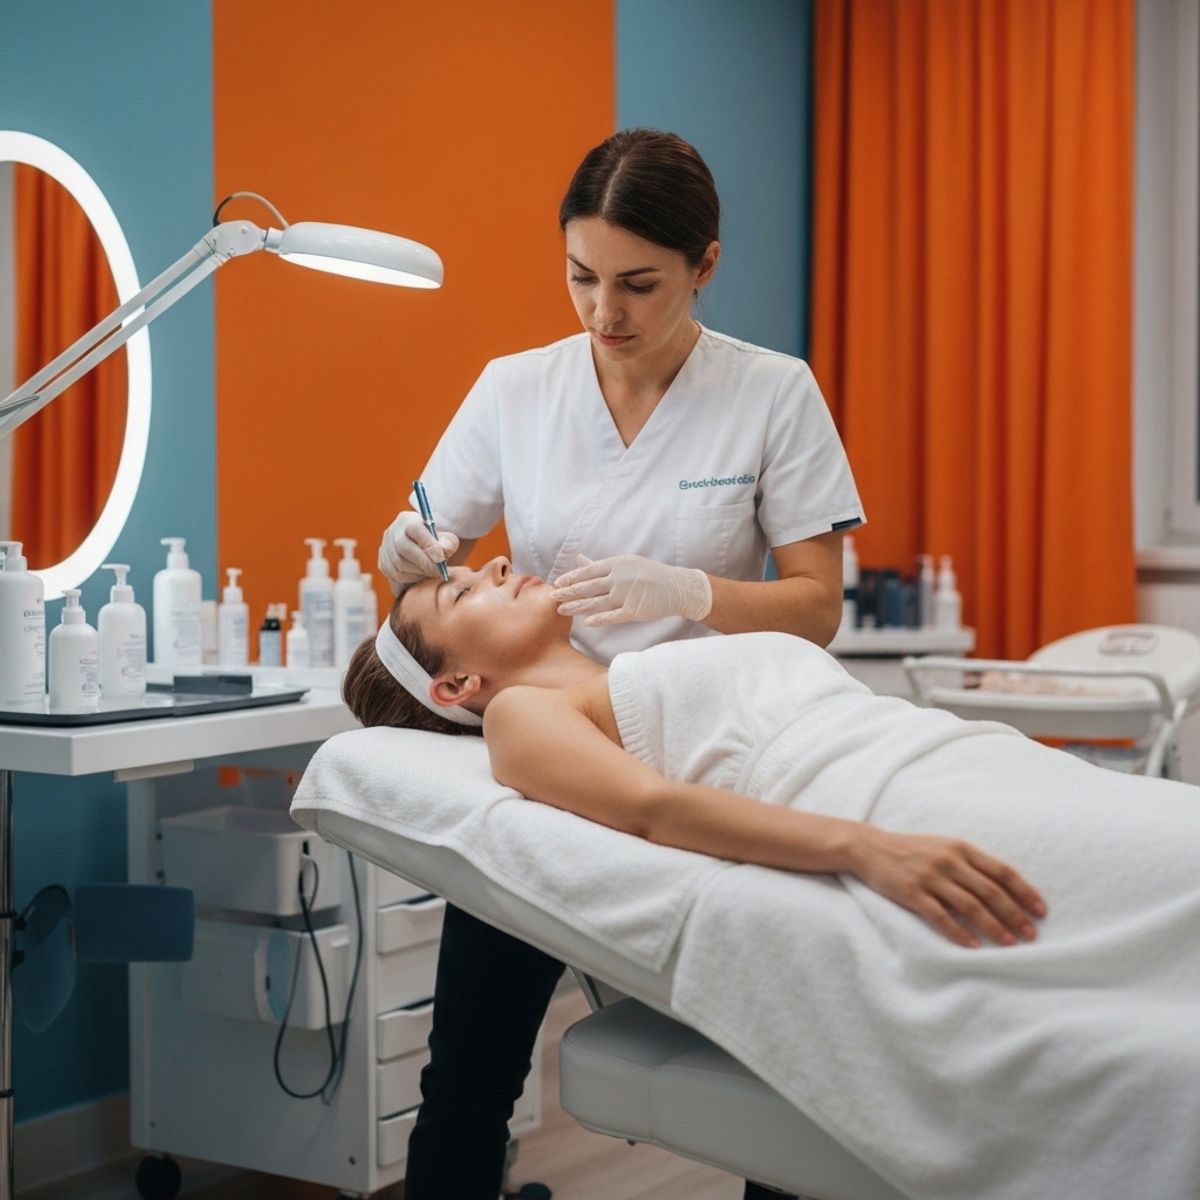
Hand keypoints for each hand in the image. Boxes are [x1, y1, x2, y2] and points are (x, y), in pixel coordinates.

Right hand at [377, 510, 459, 589]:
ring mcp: (385, 549)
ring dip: (419, 572)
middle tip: (439, 571)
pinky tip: (422, 575)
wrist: (420, 549)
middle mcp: (392, 532)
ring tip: (432, 572)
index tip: (441, 558)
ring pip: (399, 564)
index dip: (427, 544)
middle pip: (403, 548)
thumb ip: (448, 542)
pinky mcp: (383, 564)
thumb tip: (444, 550)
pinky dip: (411, 578)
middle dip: (424, 562)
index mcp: (407, 520)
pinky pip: (395, 575)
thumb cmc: (435, 543)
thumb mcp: (445, 538)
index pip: (414, 529)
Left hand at [552, 554, 712, 624]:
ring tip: (562, 610)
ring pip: (597, 602)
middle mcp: (620, 578)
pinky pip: (614, 616)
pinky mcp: (635, 610)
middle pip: (589, 587)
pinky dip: (600, 619)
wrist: (677, 587)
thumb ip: (601, 565)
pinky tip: (586, 622)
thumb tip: (580, 560)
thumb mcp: (626, 563)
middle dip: (569, 592)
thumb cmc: (649, 574)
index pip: (588, 571)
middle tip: (552, 597)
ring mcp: (627, 594)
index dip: (571, 578)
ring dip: (577, 607)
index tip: (557, 583)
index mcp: (617, 564)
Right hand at [851, 827, 1045, 948]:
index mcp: (960, 848)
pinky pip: (940, 917)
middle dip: (1015, 914)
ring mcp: (930, 877)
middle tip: (1031, 934)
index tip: (1041, 910)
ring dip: (993, 926)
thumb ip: (970, 863)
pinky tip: (973, 946)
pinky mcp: (912, 893)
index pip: (1002, 871)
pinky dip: (959, 932)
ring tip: (1009, 943)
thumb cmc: (911, 849)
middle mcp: (949, 861)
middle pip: (990, 891)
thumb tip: (1003, 887)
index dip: (1024, 891)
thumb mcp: (943, 847)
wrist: (869, 847)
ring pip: (970, 906)